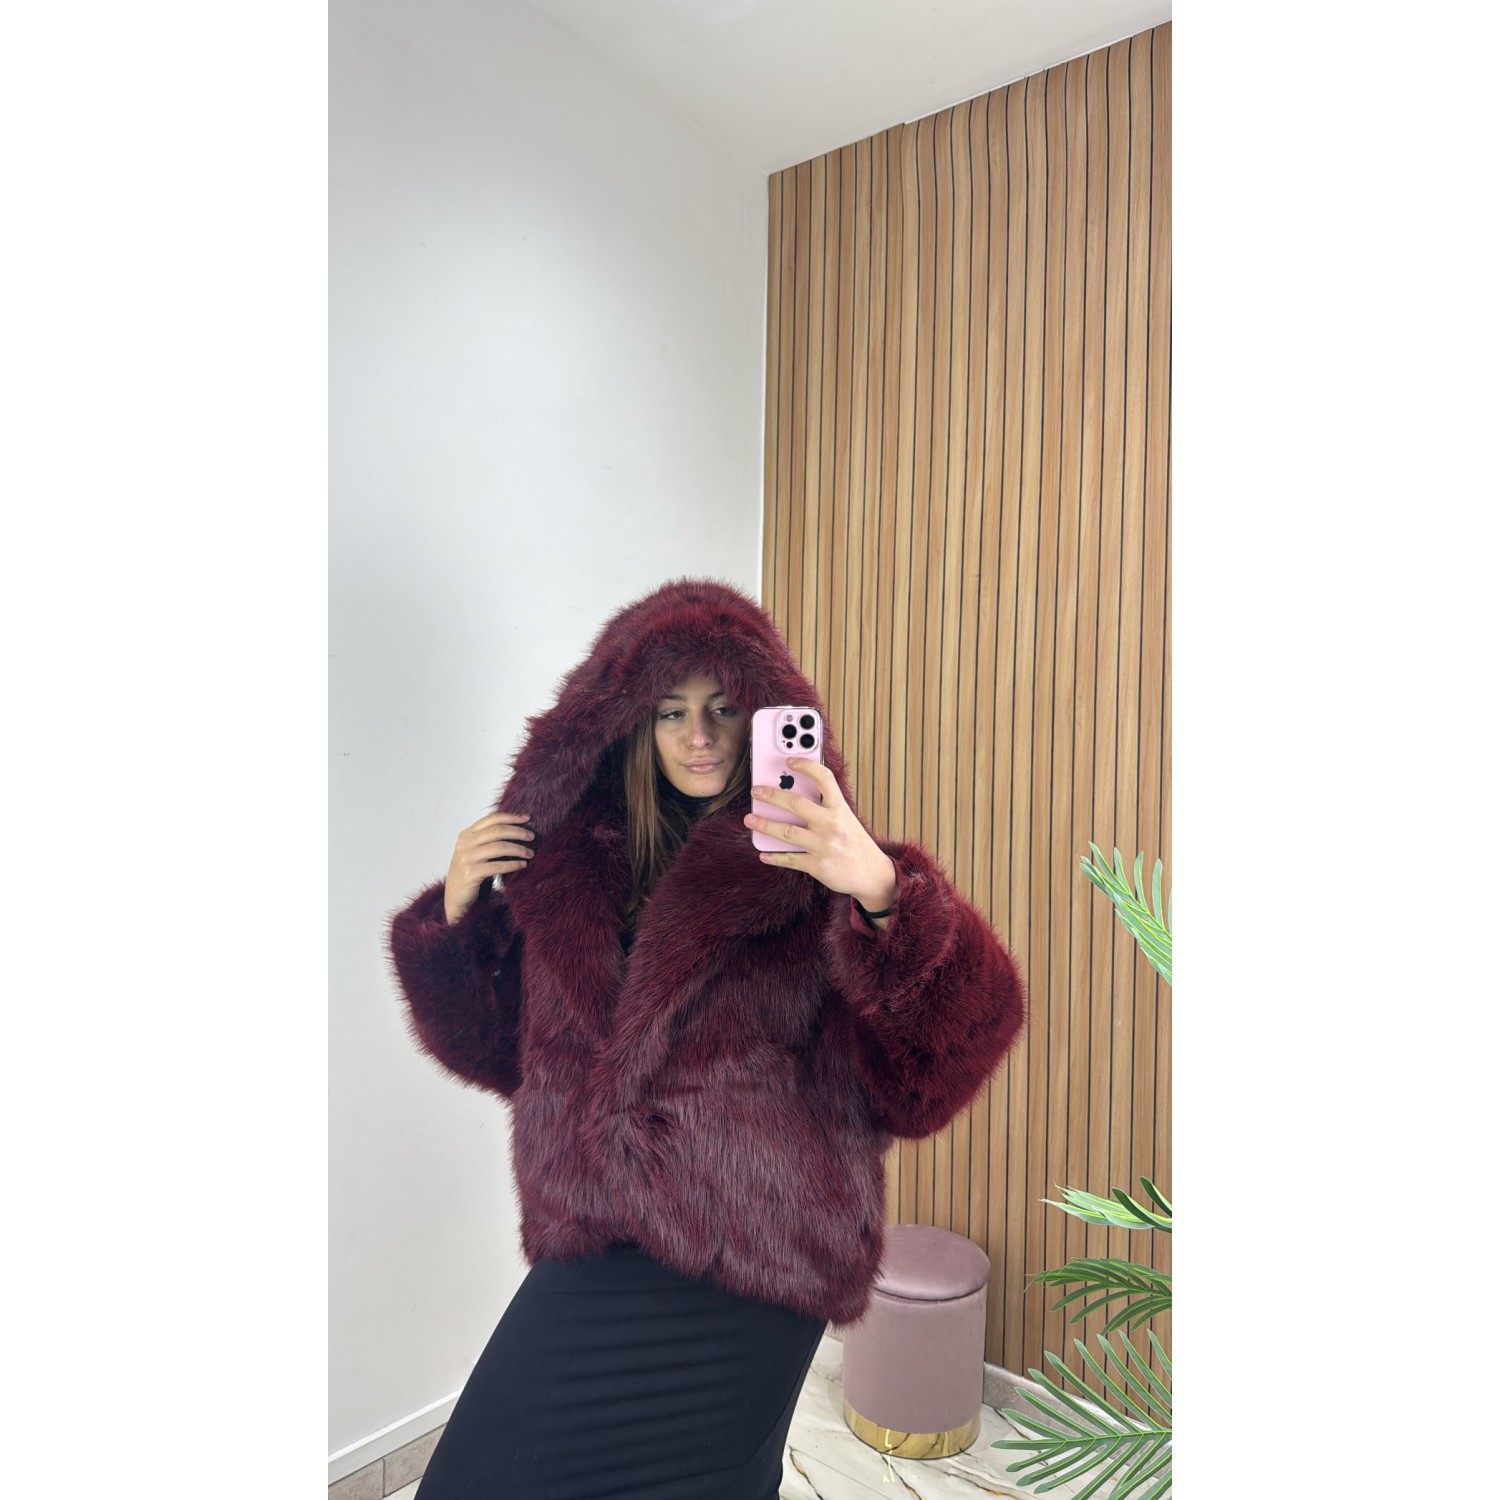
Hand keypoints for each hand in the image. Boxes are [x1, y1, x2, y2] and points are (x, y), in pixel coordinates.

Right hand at [444, 811, 534, 925]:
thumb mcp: (477, 852)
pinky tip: (522, 865)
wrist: (455, 897)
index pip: (491, 819)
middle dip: (518, 832)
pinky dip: (512, 864)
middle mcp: (465, 843)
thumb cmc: (471, 873)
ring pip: (500, 847)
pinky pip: (497, 866)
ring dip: (518, 849)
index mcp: (466, 834)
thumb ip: (489, 840)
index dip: (511, 817)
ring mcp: (466, 858)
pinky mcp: (470, 873)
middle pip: (497, 831)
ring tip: (530, 853)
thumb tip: (518, 830)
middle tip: (532, 837)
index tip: (527, 818)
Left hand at [743, 757, 895, 907]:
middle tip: (756, 791)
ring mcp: (824, 846)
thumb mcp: (846, 820)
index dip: (806, 766)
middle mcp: (832, 824)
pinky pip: (790, 859)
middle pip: (797, 804)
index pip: (824, 779)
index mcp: (840, 809)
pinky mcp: (819, 865)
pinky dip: (774, 857)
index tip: (789, 760)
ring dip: (764, 825)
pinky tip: (763, 854)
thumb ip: (825, 808)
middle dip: (772, 795)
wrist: (873, 874)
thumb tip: (792, 796)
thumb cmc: (855, 843)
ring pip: (787, 832)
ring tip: (749, 819)